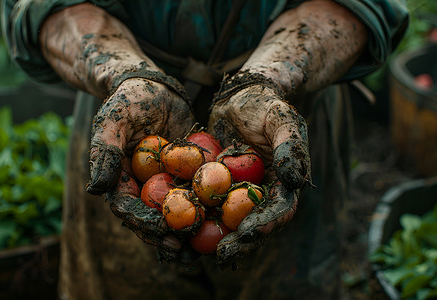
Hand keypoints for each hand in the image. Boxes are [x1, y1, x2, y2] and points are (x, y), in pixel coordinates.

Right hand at [86, 77, 196, 262]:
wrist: (157, 88)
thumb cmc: (131, 100)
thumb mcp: (114, 119)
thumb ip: (105, 150)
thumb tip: (96, 189)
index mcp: (121, 180)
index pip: (128, 208)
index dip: (142, 222)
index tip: (162, 231)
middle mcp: (143, 188)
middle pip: (152, 219)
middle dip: (167, 238)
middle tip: (184, 253)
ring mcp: (166, 184)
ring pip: (176, 215)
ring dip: (188, 235)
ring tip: (204, 252)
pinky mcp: (187, 177)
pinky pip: (197, 197)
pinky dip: (208, 212)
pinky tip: (223, 224)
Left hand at [207, 73, 310, 265]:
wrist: (239, 97)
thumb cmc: (264, 105)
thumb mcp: (281, 118)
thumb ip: (290, 146)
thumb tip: (295, 180)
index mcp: (282, 184)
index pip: (278, 210)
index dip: (263, 224)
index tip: (244, 234)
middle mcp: (260, 194)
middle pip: (252, 224)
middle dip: (237, 242)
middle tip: (219, 255)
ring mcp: (236, 193)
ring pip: (226, 222)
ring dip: (212, 240)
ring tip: (195, 253)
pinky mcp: (214, 187)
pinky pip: (204, 206)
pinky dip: (192, 218)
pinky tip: (174, 229)